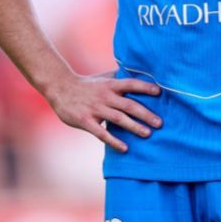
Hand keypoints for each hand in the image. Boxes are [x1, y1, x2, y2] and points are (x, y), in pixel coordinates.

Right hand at [45, 71, 162, 152]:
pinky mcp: (86, 121)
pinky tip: (125, 148)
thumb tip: (140, 72)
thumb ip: (120, 77)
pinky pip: (102, 133)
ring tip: (148, 134)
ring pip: (118, 119)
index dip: (145, 87)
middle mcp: (105, 96)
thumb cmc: (86, 85)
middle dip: (145, 114)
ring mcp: (95, 109)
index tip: (159, 92)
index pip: (131, 84)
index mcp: (110, 85)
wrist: (60, 88)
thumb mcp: (103, 78)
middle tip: (160, 123)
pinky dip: (114, 141)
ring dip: (134, 127)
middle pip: (129, 104)